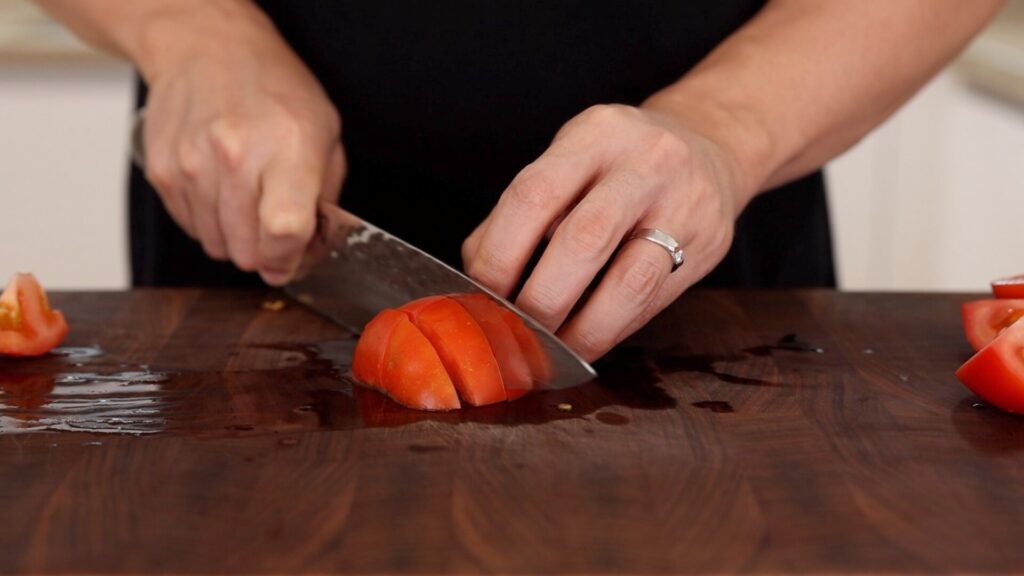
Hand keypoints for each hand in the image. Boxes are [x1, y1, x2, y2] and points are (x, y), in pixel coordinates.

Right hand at [138, 3, 344, 284]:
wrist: (207, 47)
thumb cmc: (274, 89)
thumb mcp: (325, 132)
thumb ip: (326, 197)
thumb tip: (311, 252)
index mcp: (288, 148)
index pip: (284, 228)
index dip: (288, 258)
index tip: (290, 259)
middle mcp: (236, 156)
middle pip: (247, 249)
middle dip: (264, 251)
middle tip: (271, 224)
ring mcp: (193, 165)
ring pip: (217, 245)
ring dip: (235, 236)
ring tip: (245, 196)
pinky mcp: (163, 172)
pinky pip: (191, 228)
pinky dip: (208, 220)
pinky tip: (219, 187)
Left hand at [462, 104, 751, 361]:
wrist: (711, 145)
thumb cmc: (618, 164)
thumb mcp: (570, 160)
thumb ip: (520, 213)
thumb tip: (476, 284)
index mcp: (595, 133)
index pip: (534, 194)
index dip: (500, 255)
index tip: (481, 296)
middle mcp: (645, 160)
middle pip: (582, 239)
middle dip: (539, 300)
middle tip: (513, 332)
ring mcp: (685, 202)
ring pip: (629, 280)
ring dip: (581, 328)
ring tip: (550, 351)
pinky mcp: (709, 243)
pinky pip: (653, 300)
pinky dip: (612, 330)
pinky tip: (586, 342)